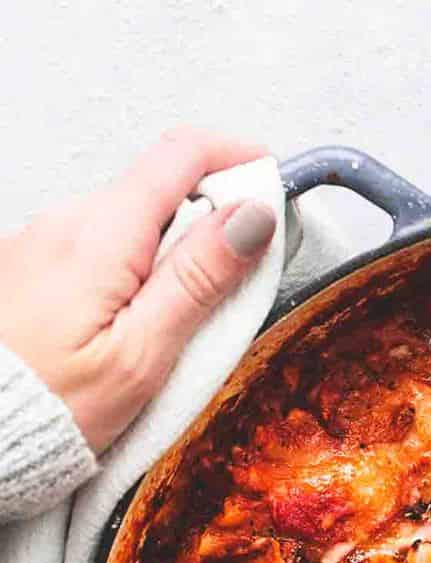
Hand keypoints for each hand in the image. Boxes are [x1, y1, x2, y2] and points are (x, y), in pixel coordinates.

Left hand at [0, 127, 276, 453]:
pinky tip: (125, 329)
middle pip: (160, 189)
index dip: (239, 161)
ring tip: (172, 326)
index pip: (184, 154)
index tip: (270, 194)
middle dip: (207, 225)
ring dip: (166, 255)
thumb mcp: (144, 354)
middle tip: (231, 289)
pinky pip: (96, 249)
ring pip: (129, 222)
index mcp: (101, 234)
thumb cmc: (50, 408)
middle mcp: (65, 221)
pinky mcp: (29, 265)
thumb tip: (252, 216)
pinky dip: (128, 273)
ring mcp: (41, 240)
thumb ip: (200, 278)